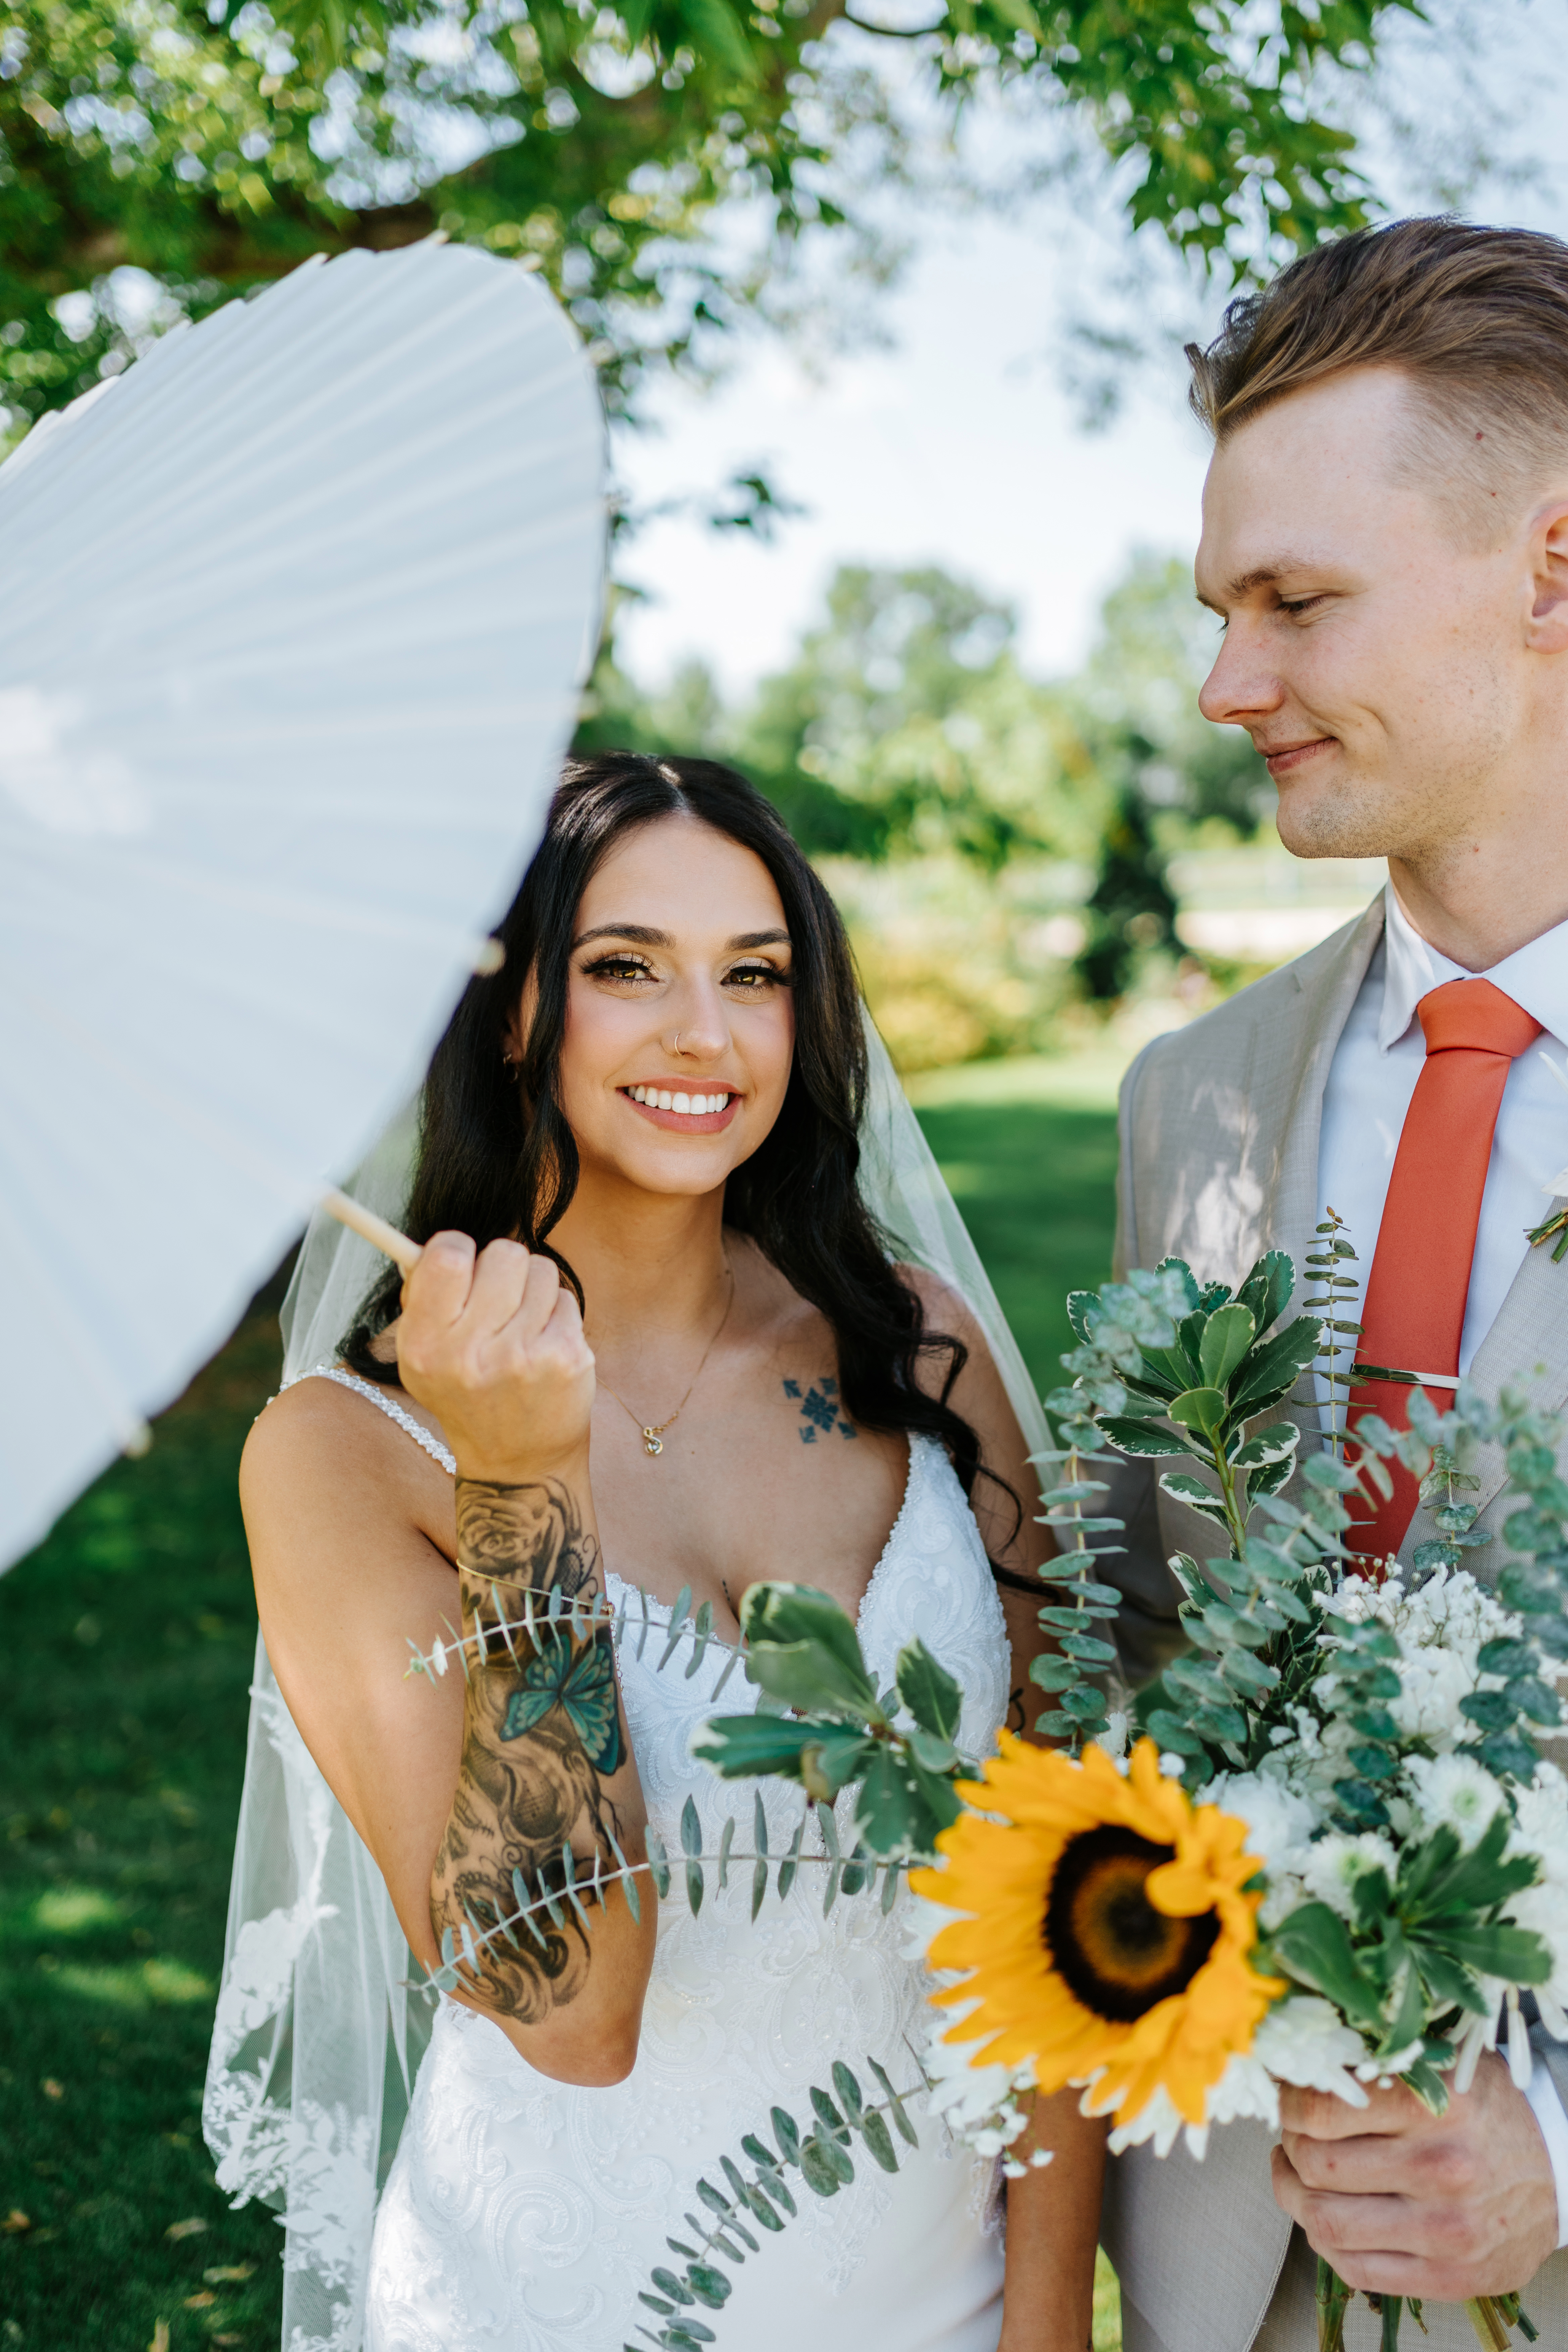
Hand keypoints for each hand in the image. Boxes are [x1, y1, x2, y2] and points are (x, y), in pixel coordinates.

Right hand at [396, 1234, 595, 1482]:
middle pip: (503, 1252)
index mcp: (425, 1347)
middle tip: (499, 1301)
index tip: (464, 1266)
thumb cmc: (468, 1396)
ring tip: (522, 1327)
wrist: (518, 1462)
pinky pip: (566, 1297)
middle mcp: (470, 1354)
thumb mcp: (424, 1358)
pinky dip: (557, 1314)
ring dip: (533, 1289)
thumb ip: (423, 1298)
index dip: (458, 1248)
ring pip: (541, 1269)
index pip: (446, 1254)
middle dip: (503, 1268)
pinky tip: (545, 1345)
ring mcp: (522, 1356)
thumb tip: (430, 1244)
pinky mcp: (565, 1359)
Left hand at [1272, 2050, 1557, 2300]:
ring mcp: (1445, 2231)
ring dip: (1294, 2194)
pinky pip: (1355, 2269)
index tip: (1290, 2095)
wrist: (1558, 2171)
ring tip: (1298, 2172)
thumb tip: (1298, 2062)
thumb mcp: (1439, 2066)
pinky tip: (1328, 2214)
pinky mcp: (1449, 2278)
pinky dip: (1324, 2242)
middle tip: (1293, 2133)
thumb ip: (1374, 2063)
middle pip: (1315, 2164)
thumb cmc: (1486, 2110)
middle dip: (1289, 2145)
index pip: (1321, 2108)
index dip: (1288, 2101)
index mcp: (1436, 2105)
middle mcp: (1441, 2169)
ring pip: (1324, 2221)